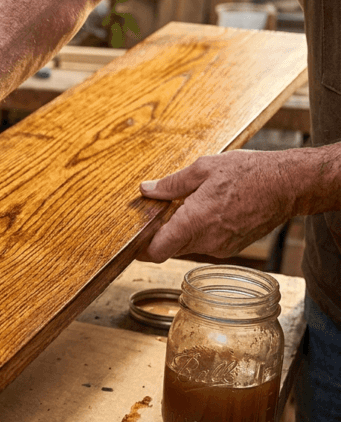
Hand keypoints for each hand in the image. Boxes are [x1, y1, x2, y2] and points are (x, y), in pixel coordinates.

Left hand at [138, 150, 294, 261]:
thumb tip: (146, 189)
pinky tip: (209, 210)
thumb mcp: (204, 169)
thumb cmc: (249, 173)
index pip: (156, 252)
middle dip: (161, 233)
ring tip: (189, 205)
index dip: (140, 249)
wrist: (289, 185)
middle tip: (160, 211)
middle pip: (170, 247)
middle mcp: (206, 241)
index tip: (132, 239)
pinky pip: (205, 243)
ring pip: (187, 245)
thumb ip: (171, 183)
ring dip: (182, 230)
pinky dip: (200, 231)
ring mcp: (220, 247)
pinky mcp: (231, 248)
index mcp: (194, 222)